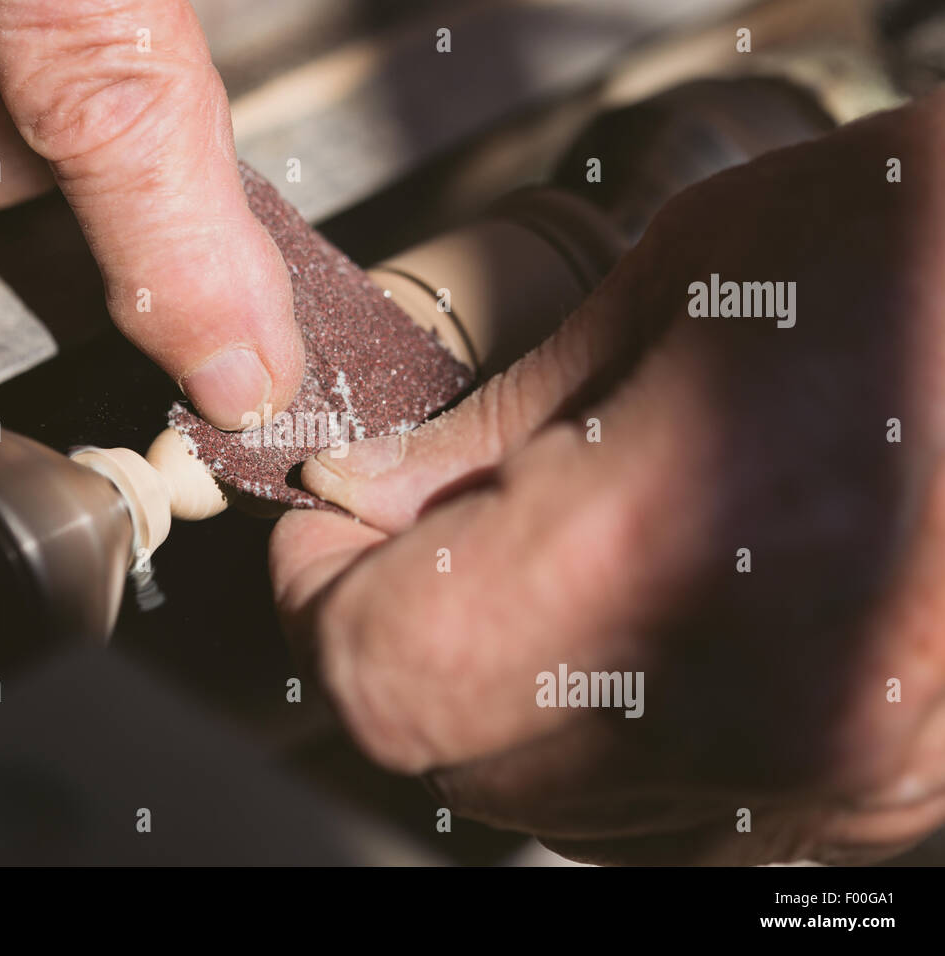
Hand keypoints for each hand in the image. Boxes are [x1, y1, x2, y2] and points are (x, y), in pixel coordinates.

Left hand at [270, 91, 944, 863]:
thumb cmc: (914, 255)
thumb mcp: (667, 290)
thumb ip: (487, 427)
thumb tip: (360, 495)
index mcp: (664, 554)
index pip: (380, 673)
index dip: (318, 597)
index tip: (328, 528)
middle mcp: (750, 710)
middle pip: (448, 754)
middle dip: (397, 641)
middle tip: (419, 533)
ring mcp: (824, 777)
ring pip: (544, 803)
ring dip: (496, 698)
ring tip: (548, 567)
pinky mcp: (875, 796)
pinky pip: (658, 816)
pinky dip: (602, 739)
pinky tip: (637, 629)